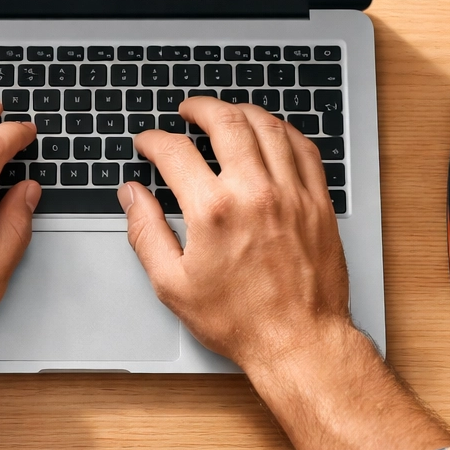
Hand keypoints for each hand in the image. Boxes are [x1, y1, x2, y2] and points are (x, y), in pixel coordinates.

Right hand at [117, 97, 345, 372]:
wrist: (298, 341)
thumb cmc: (239, 320)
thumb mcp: (173, 284)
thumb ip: (146, 232)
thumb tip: (132, 196)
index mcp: (214, 212)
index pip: (175, 152)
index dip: (153, 140)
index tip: (148, 142)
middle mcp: (255, 193)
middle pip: (226, 122)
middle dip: (200, 108)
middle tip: (187, 111)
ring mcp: (292, 194)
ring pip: (268, 126)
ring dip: (241, 112)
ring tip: (225, 115)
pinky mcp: (318, 202)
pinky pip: (303, 148)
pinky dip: (283, 131)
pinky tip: (270, 133)